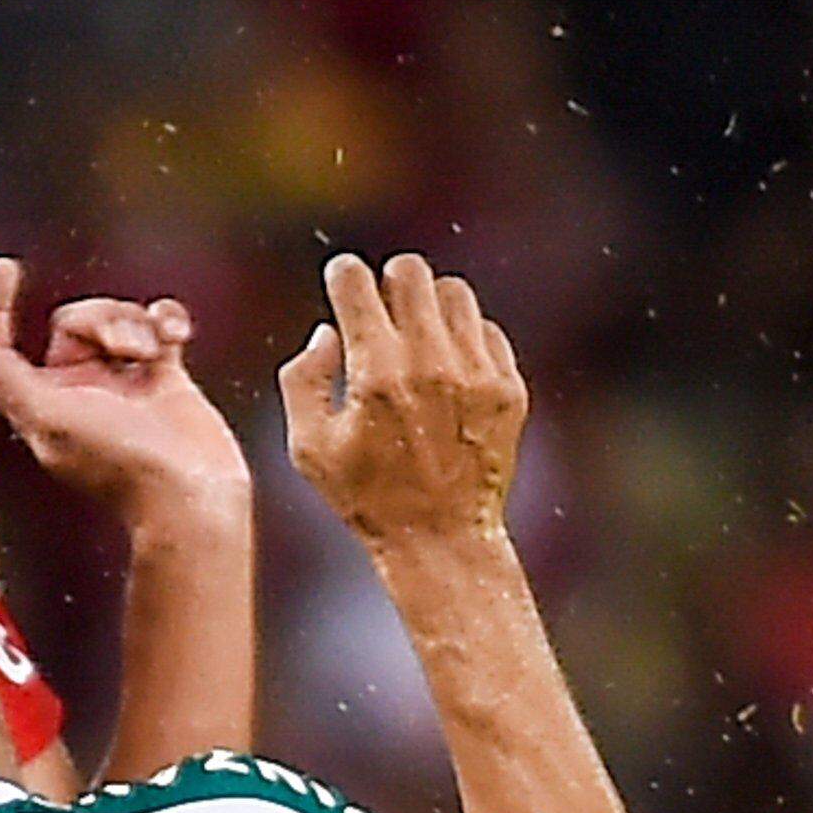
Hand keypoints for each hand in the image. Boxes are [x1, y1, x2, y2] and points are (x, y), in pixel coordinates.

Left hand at [0, 259, 251, 520]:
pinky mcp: (163, 377)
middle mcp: (76, 388)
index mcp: (39, 399)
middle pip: (72, 318)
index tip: (6, 269)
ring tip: (150, 355)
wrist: (191, 495)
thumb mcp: (50, 419)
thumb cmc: (120, 466)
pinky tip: (174, 335)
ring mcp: (121, 381)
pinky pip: (157, 325)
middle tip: (122, 348)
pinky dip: (165, 322)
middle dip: (98, 320)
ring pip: (116, 317)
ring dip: (134, 324)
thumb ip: (3, 381)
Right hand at [276, 252, 526, 548]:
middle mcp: (430, 364)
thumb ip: (303, 380)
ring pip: (455, 292)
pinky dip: (463, 339)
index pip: (357, 283)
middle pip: (412, 272)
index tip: (342, 280)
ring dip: (429, 304)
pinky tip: (447, 368)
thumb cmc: (366, 498)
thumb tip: (328, 333)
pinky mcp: (508, 389)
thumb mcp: (308, 447)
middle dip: (389, 281)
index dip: (343, 274)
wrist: (441, 540)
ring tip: (416, 335)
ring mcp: (476, 374)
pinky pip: (486, 331)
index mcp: (376, 374)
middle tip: (381, 308)